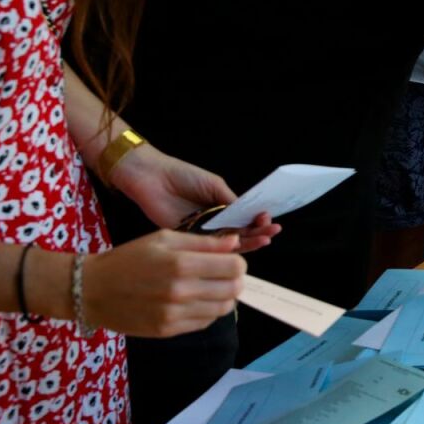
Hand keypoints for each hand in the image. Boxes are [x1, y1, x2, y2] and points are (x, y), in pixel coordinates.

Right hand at [82, 230, 246, 337]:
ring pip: (223, 309)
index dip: (238, 263)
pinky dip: (207, 311)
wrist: (91, 290)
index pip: (234, 267)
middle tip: (223, 275)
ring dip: (223, 297)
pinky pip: (204, 322)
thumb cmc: (128, 258)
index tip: (229, 261)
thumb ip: (202, 242)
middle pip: (234, 289)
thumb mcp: (163, 239)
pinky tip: (195, 301)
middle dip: (235, 280)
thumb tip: (235, 242)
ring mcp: (175, 314)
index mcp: (181, 264)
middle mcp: (181, 292)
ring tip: (209, 287)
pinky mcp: (168, 330)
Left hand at [108, 146, 280, 252]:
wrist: (151, 178)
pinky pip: (209, 246)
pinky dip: (225, 248)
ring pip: (228, 242)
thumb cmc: (182, 175)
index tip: (268, 219)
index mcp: (221, 205)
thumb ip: (231, 201)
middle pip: (240, 231)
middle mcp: (214, 220)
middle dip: (258, 232)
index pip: (244, 216)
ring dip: (248, 241)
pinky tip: (239, 246)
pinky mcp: (188, 239)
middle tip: (272, 232)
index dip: (258, 219)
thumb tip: (251, 214)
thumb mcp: (214, 184)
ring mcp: (202, 231)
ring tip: (265, 240)